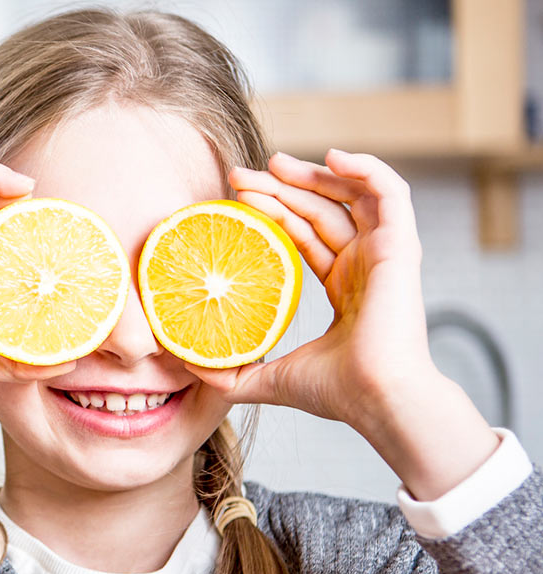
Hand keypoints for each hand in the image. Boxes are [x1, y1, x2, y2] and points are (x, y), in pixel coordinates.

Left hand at [201, 150, 496, 497]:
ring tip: (272, 163)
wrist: (377, 399)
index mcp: (344, 287)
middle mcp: (365, 265)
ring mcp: (385, 253)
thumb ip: (231, 374)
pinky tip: (331, 157)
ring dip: (312, 174)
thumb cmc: (337, 392)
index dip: (272, 212)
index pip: (304, 235)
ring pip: (351, 195)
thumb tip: (188, 369)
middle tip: (240, 176)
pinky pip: (391, 192)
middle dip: (281, 187)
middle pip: (321, 210)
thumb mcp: (268, 378)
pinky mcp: (400, 246)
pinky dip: (366, 168)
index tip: (236, 198)